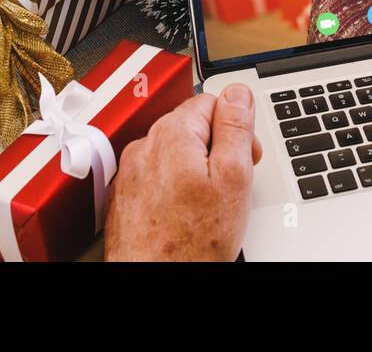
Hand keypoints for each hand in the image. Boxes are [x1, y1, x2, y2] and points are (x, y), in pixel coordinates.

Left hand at [105, 83, 262, 260]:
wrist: (154, 279)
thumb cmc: (191, 242)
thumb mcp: (232, 177)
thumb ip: (236, 127)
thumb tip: (238, 93)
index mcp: (174, 134)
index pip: (213, 101)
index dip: (237, 127)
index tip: (245, 152)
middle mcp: (146, 146)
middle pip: (193, 125)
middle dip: (217, 147)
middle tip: (231, 182)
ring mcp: (132, 171)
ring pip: (175, 151)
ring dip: (194, 167)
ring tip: (208, 202)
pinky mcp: (126, 194)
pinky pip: (157, 175)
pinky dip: (174, 186)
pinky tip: (186, 211)